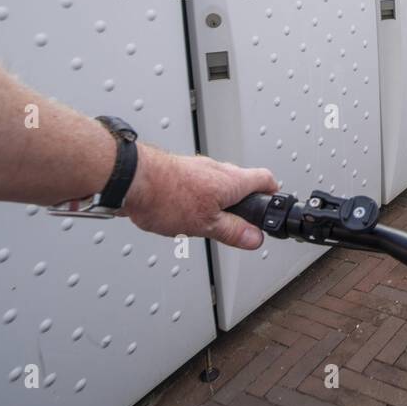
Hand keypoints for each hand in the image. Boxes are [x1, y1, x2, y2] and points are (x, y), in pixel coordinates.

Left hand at [121, 145, 277, 250]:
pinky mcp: (181, 169)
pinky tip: (185, 212)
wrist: (133, 179)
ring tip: (208, 222)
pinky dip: (200, 197)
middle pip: (243, 182)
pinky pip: (200, 183)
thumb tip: (255, 238)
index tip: (272, 206)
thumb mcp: (206, 225)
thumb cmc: (166, 196)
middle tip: (239, 223)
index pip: (266, 179)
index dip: (273, 193)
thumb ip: (233, 232)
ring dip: (219, 201)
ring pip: (219, 183)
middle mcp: (218, 169)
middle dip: (243, 203)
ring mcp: (199, 167)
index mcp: (232, 181)